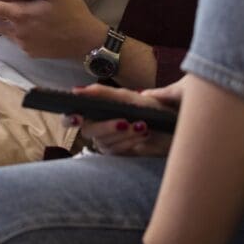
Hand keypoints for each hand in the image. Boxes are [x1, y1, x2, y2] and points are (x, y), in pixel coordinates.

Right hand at [69, 81, 183, 156]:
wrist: (173, 125)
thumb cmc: (150, 108)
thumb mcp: (127, 97)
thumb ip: (102, 93)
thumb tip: (76, 90)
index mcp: (96, 109)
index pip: (72, 116)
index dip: (70, 118)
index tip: (78, 118)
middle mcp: (98, 126)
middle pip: (88, 131)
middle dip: (107, 127)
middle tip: (124, 122)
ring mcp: (107, 141)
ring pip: (103, 142)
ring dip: (124, 134)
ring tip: (143, 126)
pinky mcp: (118, 154)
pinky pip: (115, 151)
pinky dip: (129, 142)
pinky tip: (143, 134)